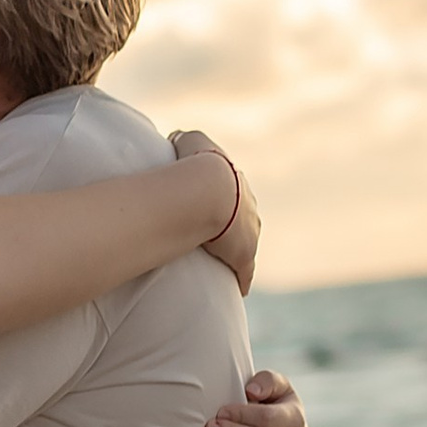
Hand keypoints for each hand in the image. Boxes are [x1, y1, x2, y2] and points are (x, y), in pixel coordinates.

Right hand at [170, 127, 260, 292]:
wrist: (209, 190)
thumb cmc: (196, 163)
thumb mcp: (189, 140)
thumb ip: (184, 139)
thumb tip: (177, 139)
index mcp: (237, 183)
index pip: (234, 194)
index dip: (223, 201)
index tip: (213, 207)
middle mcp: (249, 207)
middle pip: (245, 219)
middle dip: (236, 226)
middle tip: (219, 235)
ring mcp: (249, 232)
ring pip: (246, 245)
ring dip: (237, 252)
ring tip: (224, 262)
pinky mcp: (244, 255)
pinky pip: (246, 270)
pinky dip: (243, 278)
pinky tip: (240, 288)